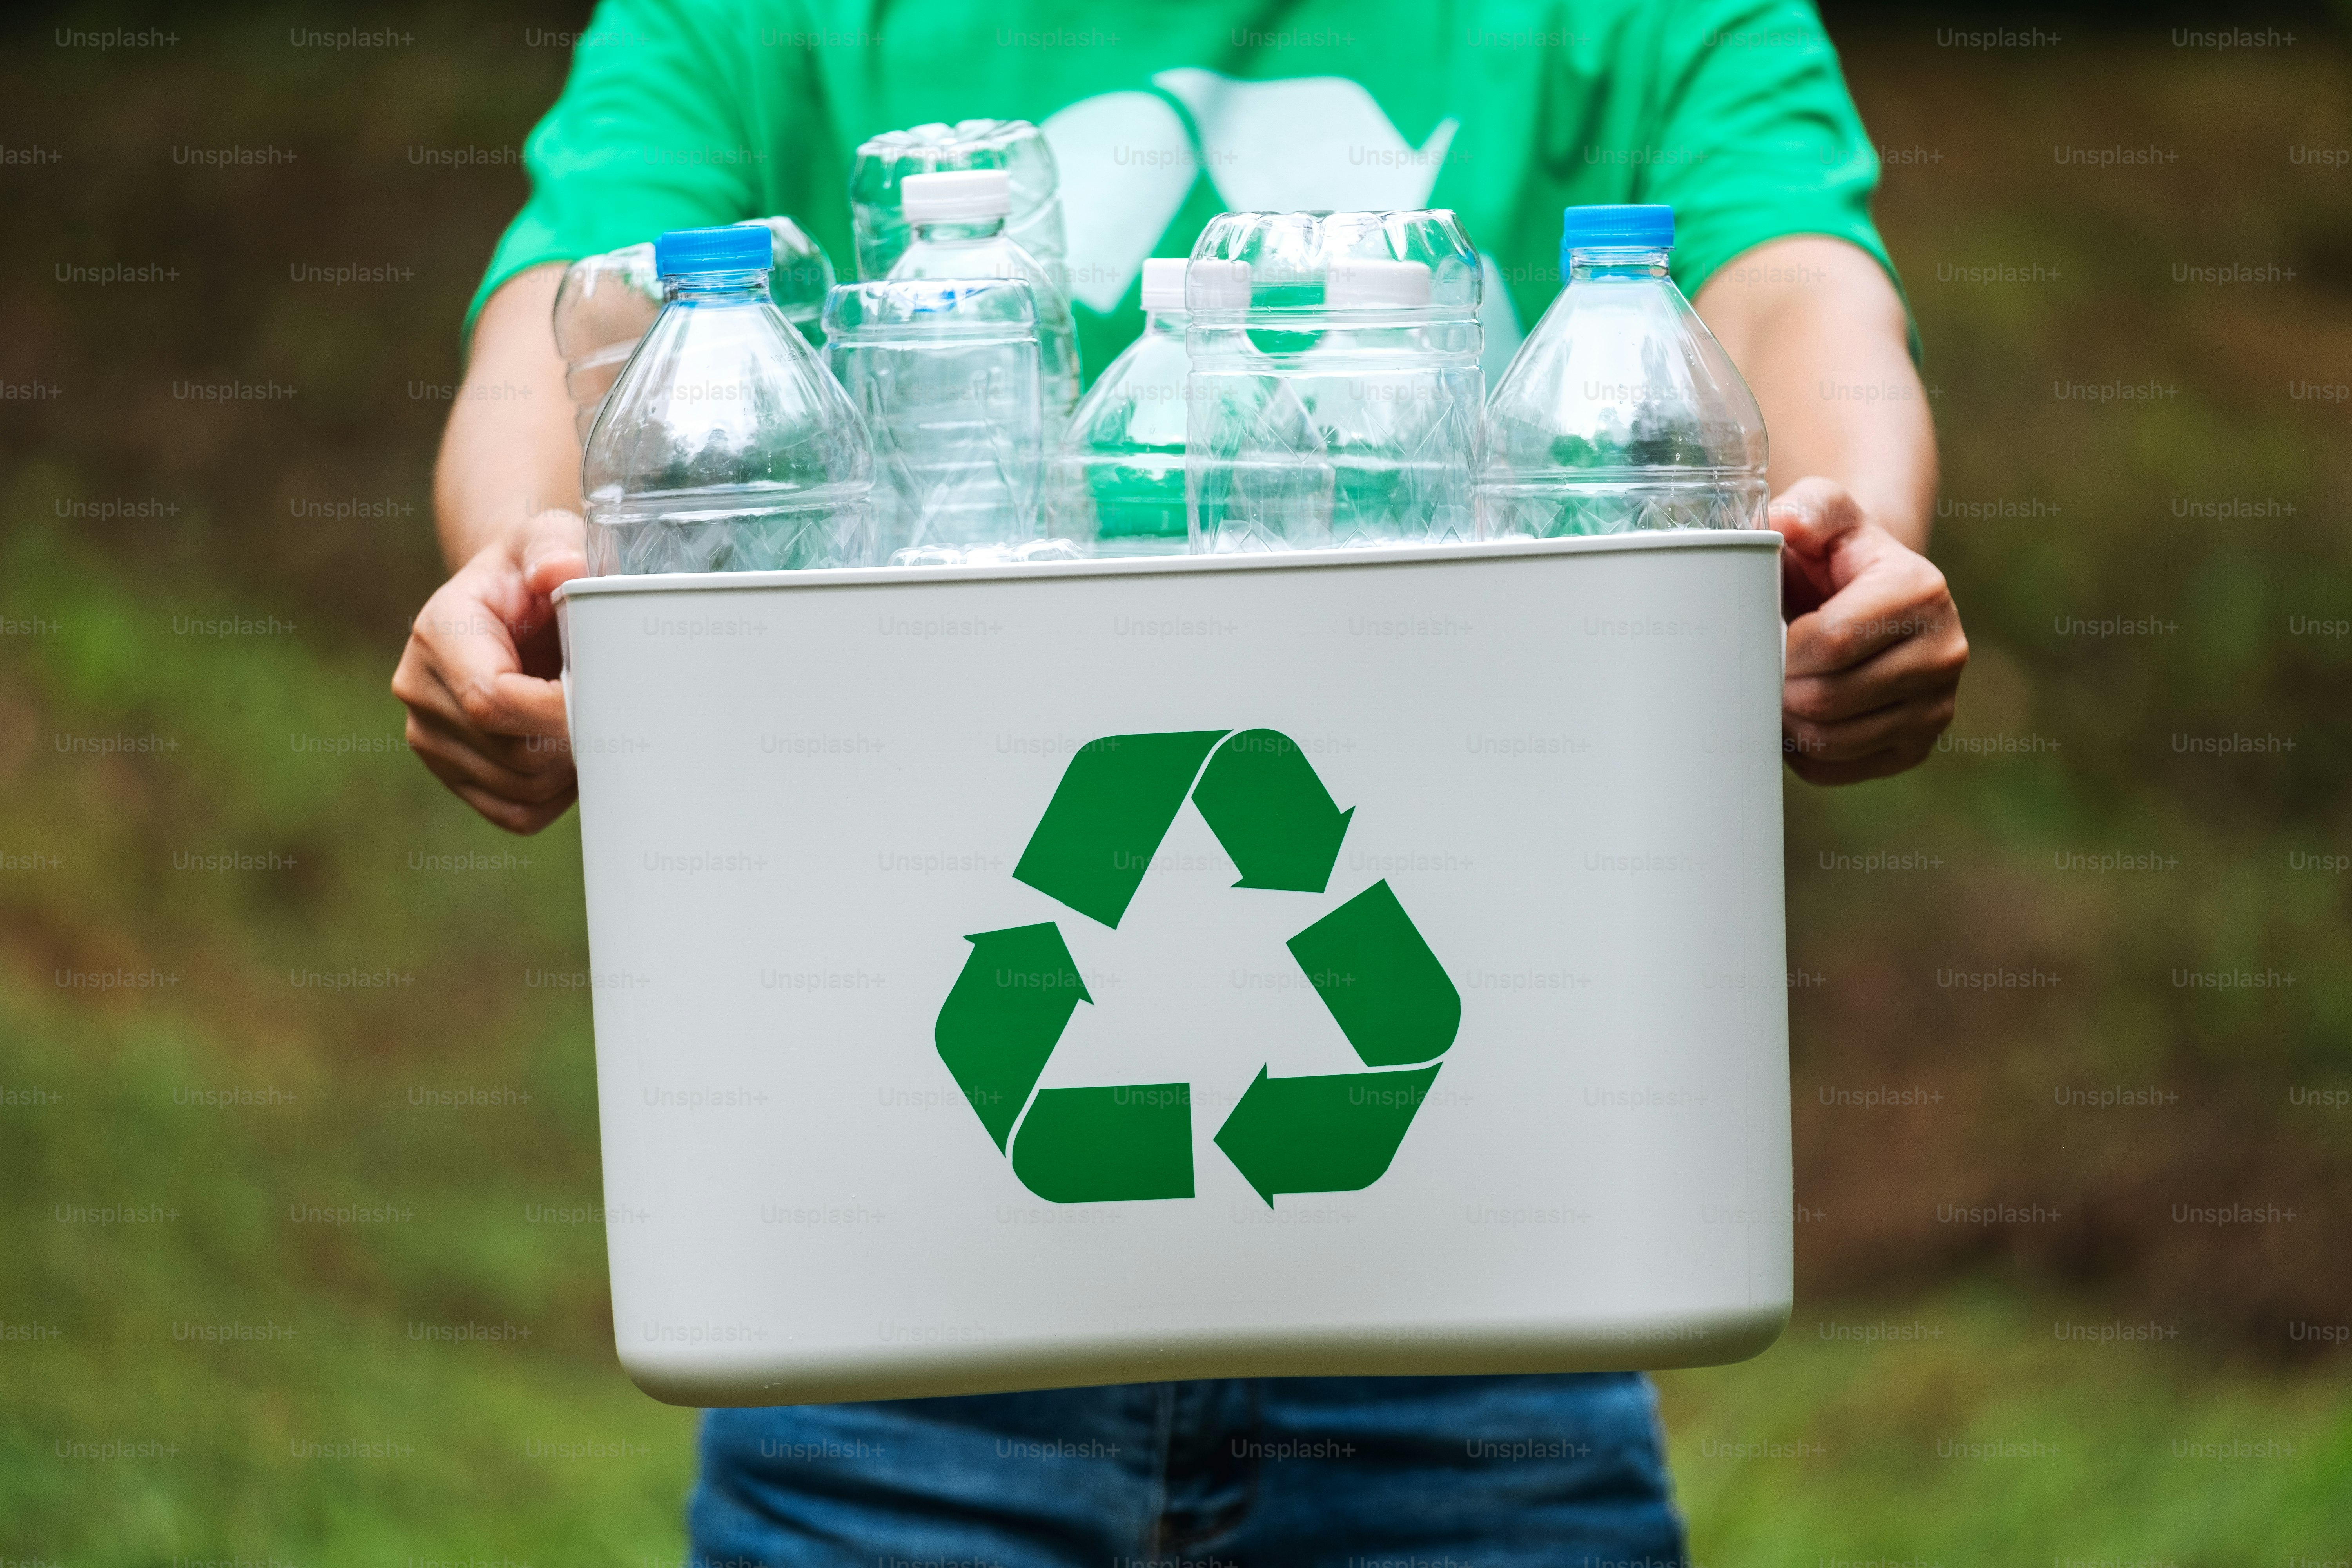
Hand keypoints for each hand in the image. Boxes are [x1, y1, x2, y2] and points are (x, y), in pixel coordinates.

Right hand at [390, 508, 586, 832]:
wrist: (513, 601)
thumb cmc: (535, 570)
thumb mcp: (548, 538)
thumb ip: (555, 548)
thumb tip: (559, 570)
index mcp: (438, 634)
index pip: (493, 700)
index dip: (558, 713)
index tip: (605, 698)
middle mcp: (420, 690)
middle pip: (513, 753)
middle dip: (575, 740)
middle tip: (612, 708)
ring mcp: (431, 738)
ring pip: (519, 790)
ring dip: (570, 770)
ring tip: (592, 724)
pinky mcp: (454, 773)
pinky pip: (515, 813)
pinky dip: (556, 797)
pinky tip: (573, 756)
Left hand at [1770, 477, 1967, 784]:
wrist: (1865, 597)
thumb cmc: (1835, 553)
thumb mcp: (1824, 513)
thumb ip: (1806, 508)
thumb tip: (1785, 525)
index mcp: (1922, 592)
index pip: (1830, 642)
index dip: (1780, 646)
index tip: (1767, 632)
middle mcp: (1945, 653)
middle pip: (1827, 698)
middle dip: (1778, 686)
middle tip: (1762, 666)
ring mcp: (1936, 708)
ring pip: (1829, 740)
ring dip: (1785, 720)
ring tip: (1777, 687)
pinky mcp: (1914, 748)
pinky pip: (1835, 768)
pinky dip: (1800, 750)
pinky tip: (1797, 715)